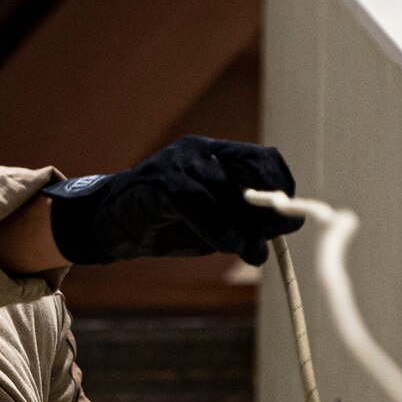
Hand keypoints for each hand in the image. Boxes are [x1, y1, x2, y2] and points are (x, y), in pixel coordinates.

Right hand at [42, 136, 301, 265]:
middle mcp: (200, 150)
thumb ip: (246, 222)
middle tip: (272, 238)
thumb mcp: (215, 224)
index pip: (263, 159)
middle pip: (249, 169)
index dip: (282, 187)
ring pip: (224, 187)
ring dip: (243, 225)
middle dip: (267, 207)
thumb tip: (286, 226)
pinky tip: (227, 244)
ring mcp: (178, 161)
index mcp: (217, 155)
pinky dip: (217, 225)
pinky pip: (196, 201)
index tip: (288, 219)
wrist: (113, 225)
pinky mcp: (158, 179)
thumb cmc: (169, 225)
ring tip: (251, 251)